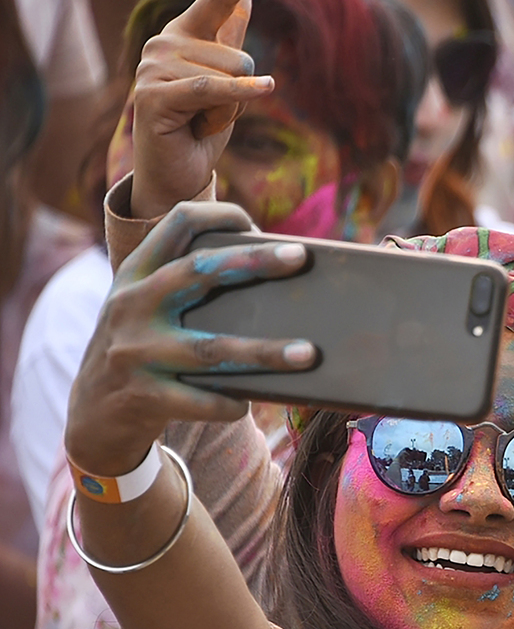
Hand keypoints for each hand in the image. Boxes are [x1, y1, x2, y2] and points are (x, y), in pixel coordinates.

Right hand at [64, 201, 313, 475]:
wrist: (91, 414)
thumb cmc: (140, 351)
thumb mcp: (144, 308)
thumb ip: (184, 288)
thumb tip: (269, 277)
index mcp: (136, 274)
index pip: (176, 223)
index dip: (218, 214)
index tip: (255, 223)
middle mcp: (131, 305)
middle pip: (198, 271)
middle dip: (253, 261)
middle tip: (300, 255)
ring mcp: (135, 351)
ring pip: (210, 348)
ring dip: (263, 351)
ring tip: (307, 353)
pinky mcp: (143, 396)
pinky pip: (200, 400)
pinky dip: (229, 403)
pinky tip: (248, 403)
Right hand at [130, 0, 273, 220]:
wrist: (178, 174)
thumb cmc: (201, 127)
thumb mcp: (226, 80)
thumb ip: (232, 39)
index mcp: (181, 36)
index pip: (215, 1)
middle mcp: (163, 43)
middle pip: (237, 54)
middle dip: (239, 92)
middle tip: (212, 113)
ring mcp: (153, 67)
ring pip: (228, 75)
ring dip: (229, 109)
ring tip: (202, 121)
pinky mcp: (154, 94)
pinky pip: (213, 89)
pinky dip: (239, 94)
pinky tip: (265, 88)